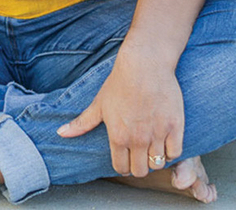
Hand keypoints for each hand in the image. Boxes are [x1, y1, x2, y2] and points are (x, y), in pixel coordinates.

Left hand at [56, 49, 184, 177]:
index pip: (121, 168)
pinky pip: (175, 153)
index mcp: (117, 136)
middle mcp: (137, 139)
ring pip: (158, 165)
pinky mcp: (174, 127)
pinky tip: (164, 142)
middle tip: (138, 155)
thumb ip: (82, 123)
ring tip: (151, 148)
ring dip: (154, 160)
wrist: (144, 64)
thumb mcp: (98, 104)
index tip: (124, 159)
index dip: (122, 166)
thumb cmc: (119, 83)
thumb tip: (60, 133)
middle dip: (138, 166)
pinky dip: (170, 151)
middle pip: (140, 171)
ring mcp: (157, 134)